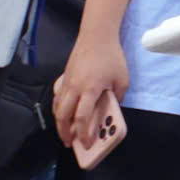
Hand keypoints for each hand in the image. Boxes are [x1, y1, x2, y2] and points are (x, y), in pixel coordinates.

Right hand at [53, 33, 129, 158]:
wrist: (96, 35)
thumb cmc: (111, 56)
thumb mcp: (122, 79)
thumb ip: (118, 97)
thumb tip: (112, 109)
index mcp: (90, 89)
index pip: (82, 117)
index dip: (83, 133)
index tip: (86, 144)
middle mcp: (74, 87)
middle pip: (62, 115)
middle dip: (64, 132)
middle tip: (69, 143)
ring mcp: (67, 81)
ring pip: (56, 106)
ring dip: (59, 121)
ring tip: (64, 131)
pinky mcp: (64, 76)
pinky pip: (56, 95)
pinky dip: (57, 106)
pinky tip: (62, 111)